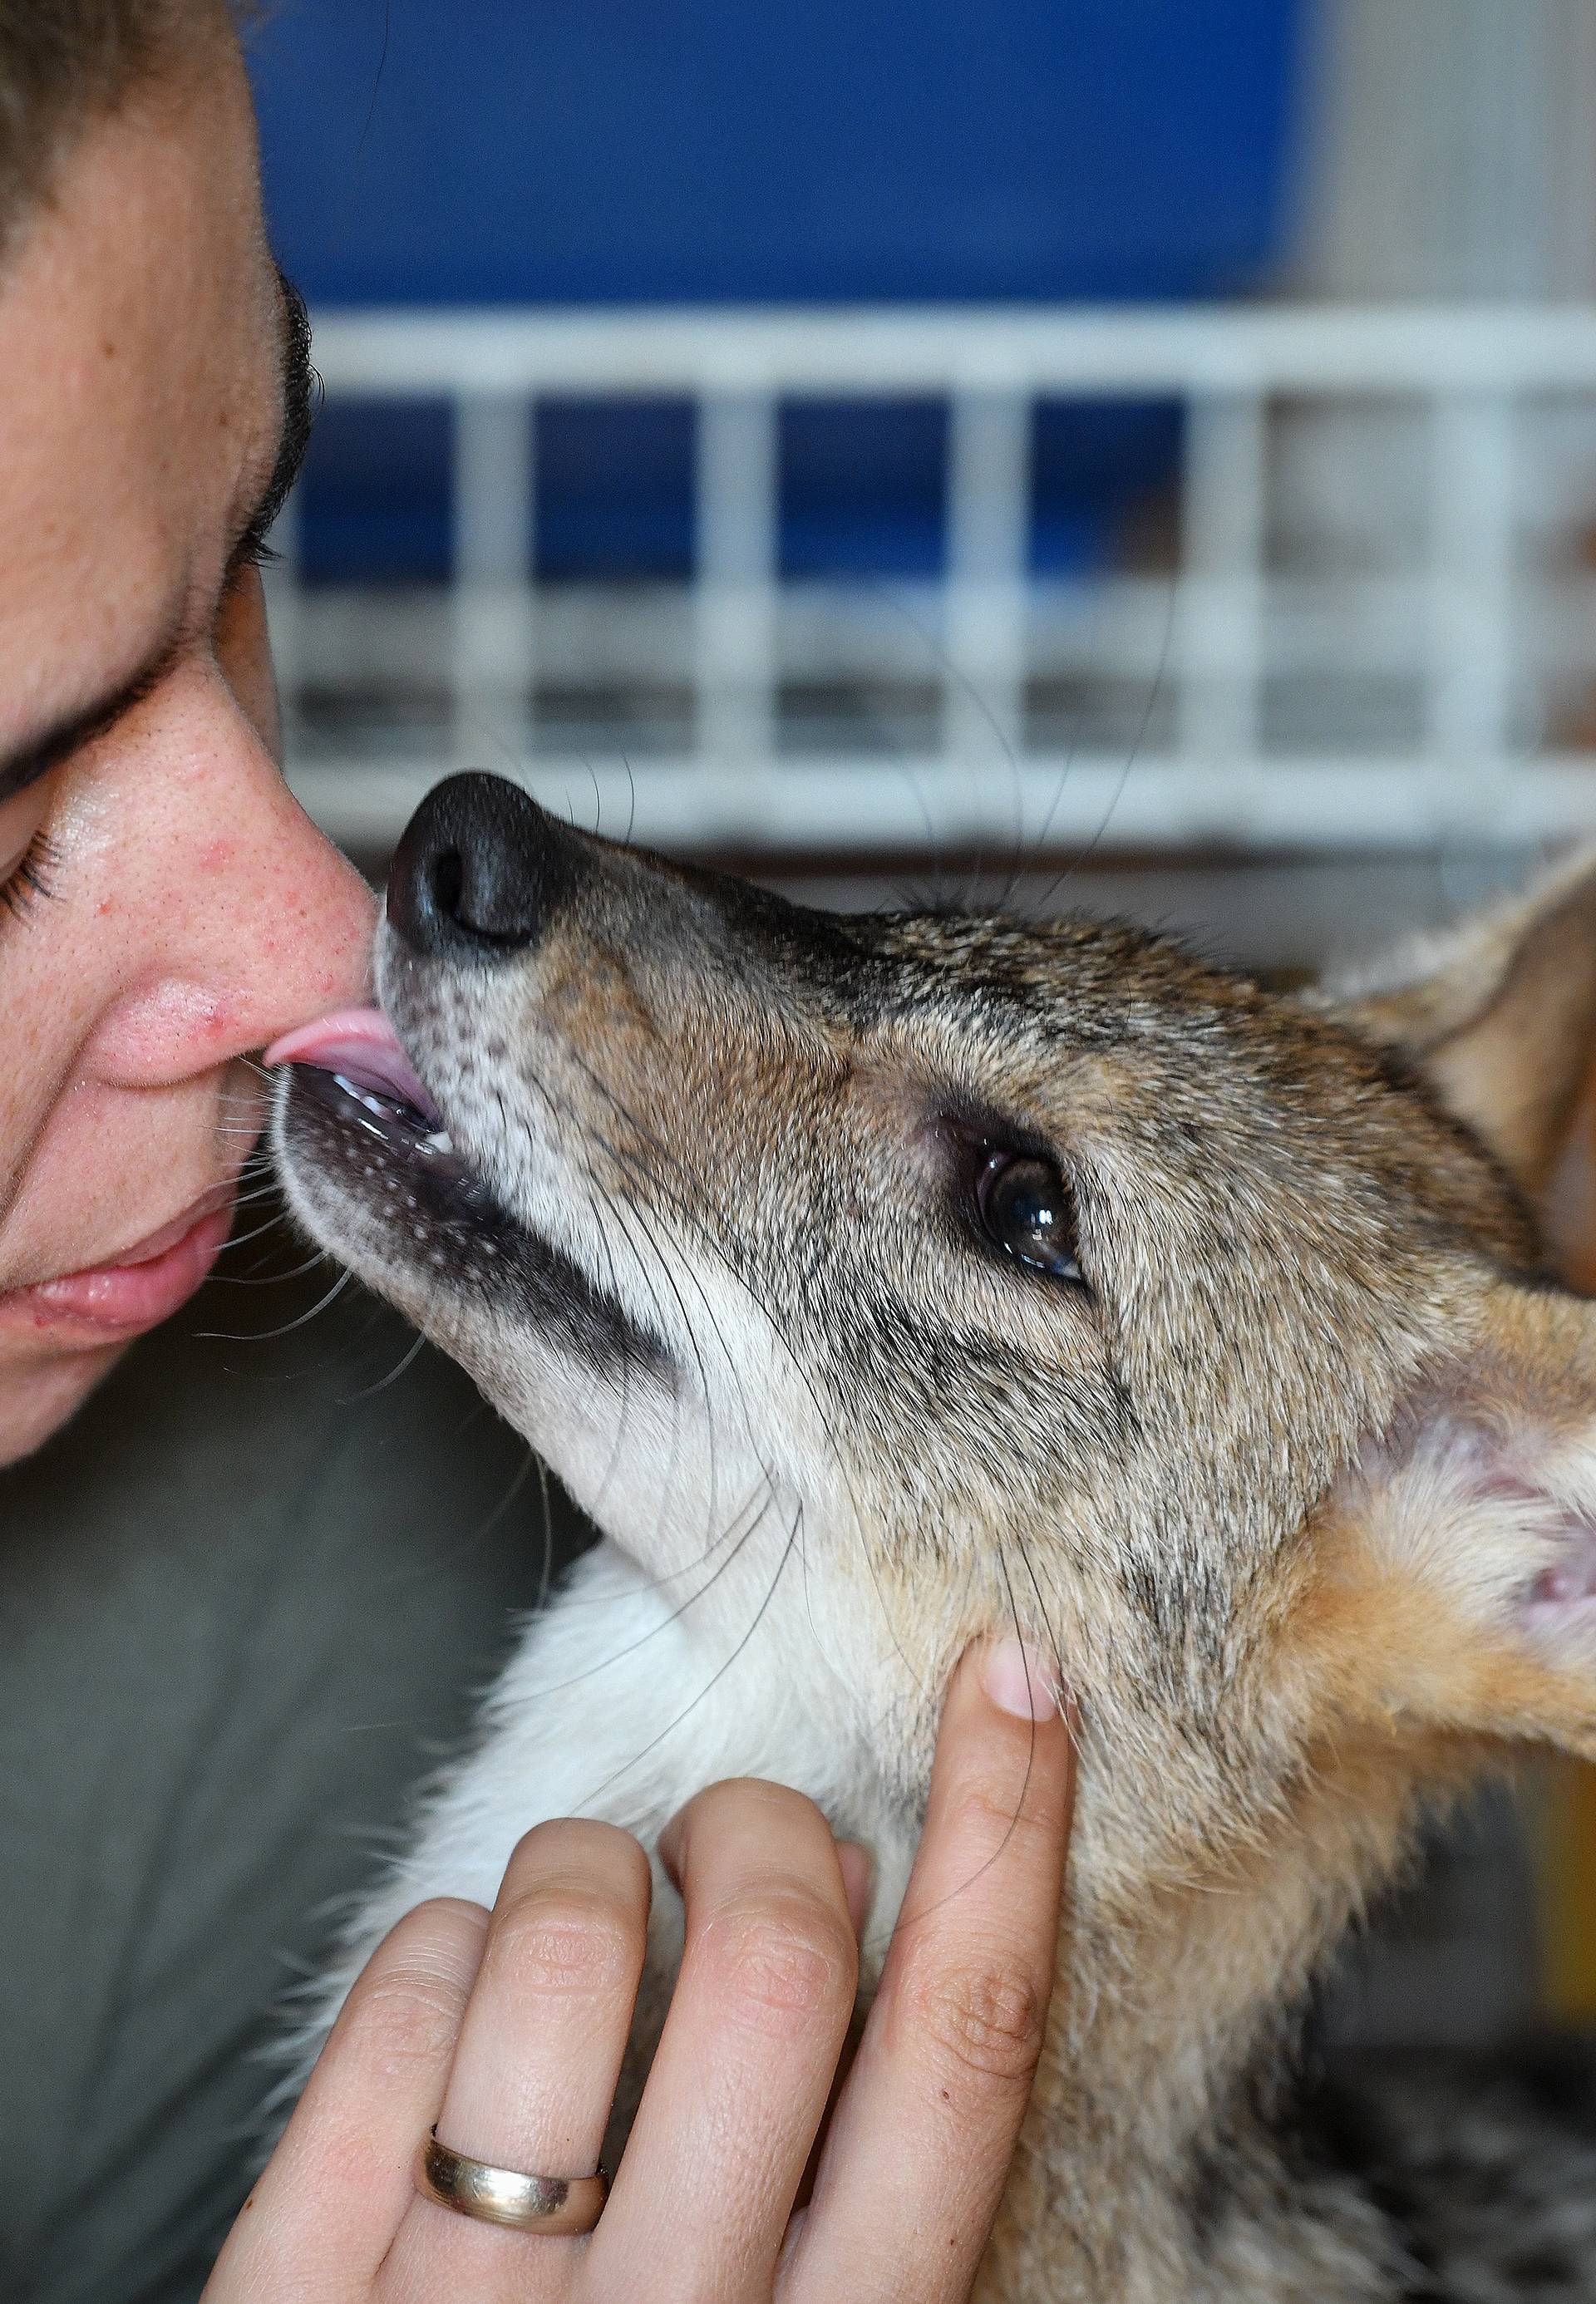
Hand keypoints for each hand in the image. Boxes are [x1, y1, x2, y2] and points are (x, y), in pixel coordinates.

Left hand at [205, 1638, 1074, 2302]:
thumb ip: (839, 2147)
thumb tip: (855, 1877)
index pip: (964, 2056)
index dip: (1005, 1836)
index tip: (1009, 1672)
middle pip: (780, 1963)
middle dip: (756, 1827)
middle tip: (718, 1839)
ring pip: (568, 1944)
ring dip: (578, 1868)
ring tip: (572, 1925)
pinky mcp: (294, 2294)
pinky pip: (397, 1998)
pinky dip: (440, 1944)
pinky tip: (453, 2008)